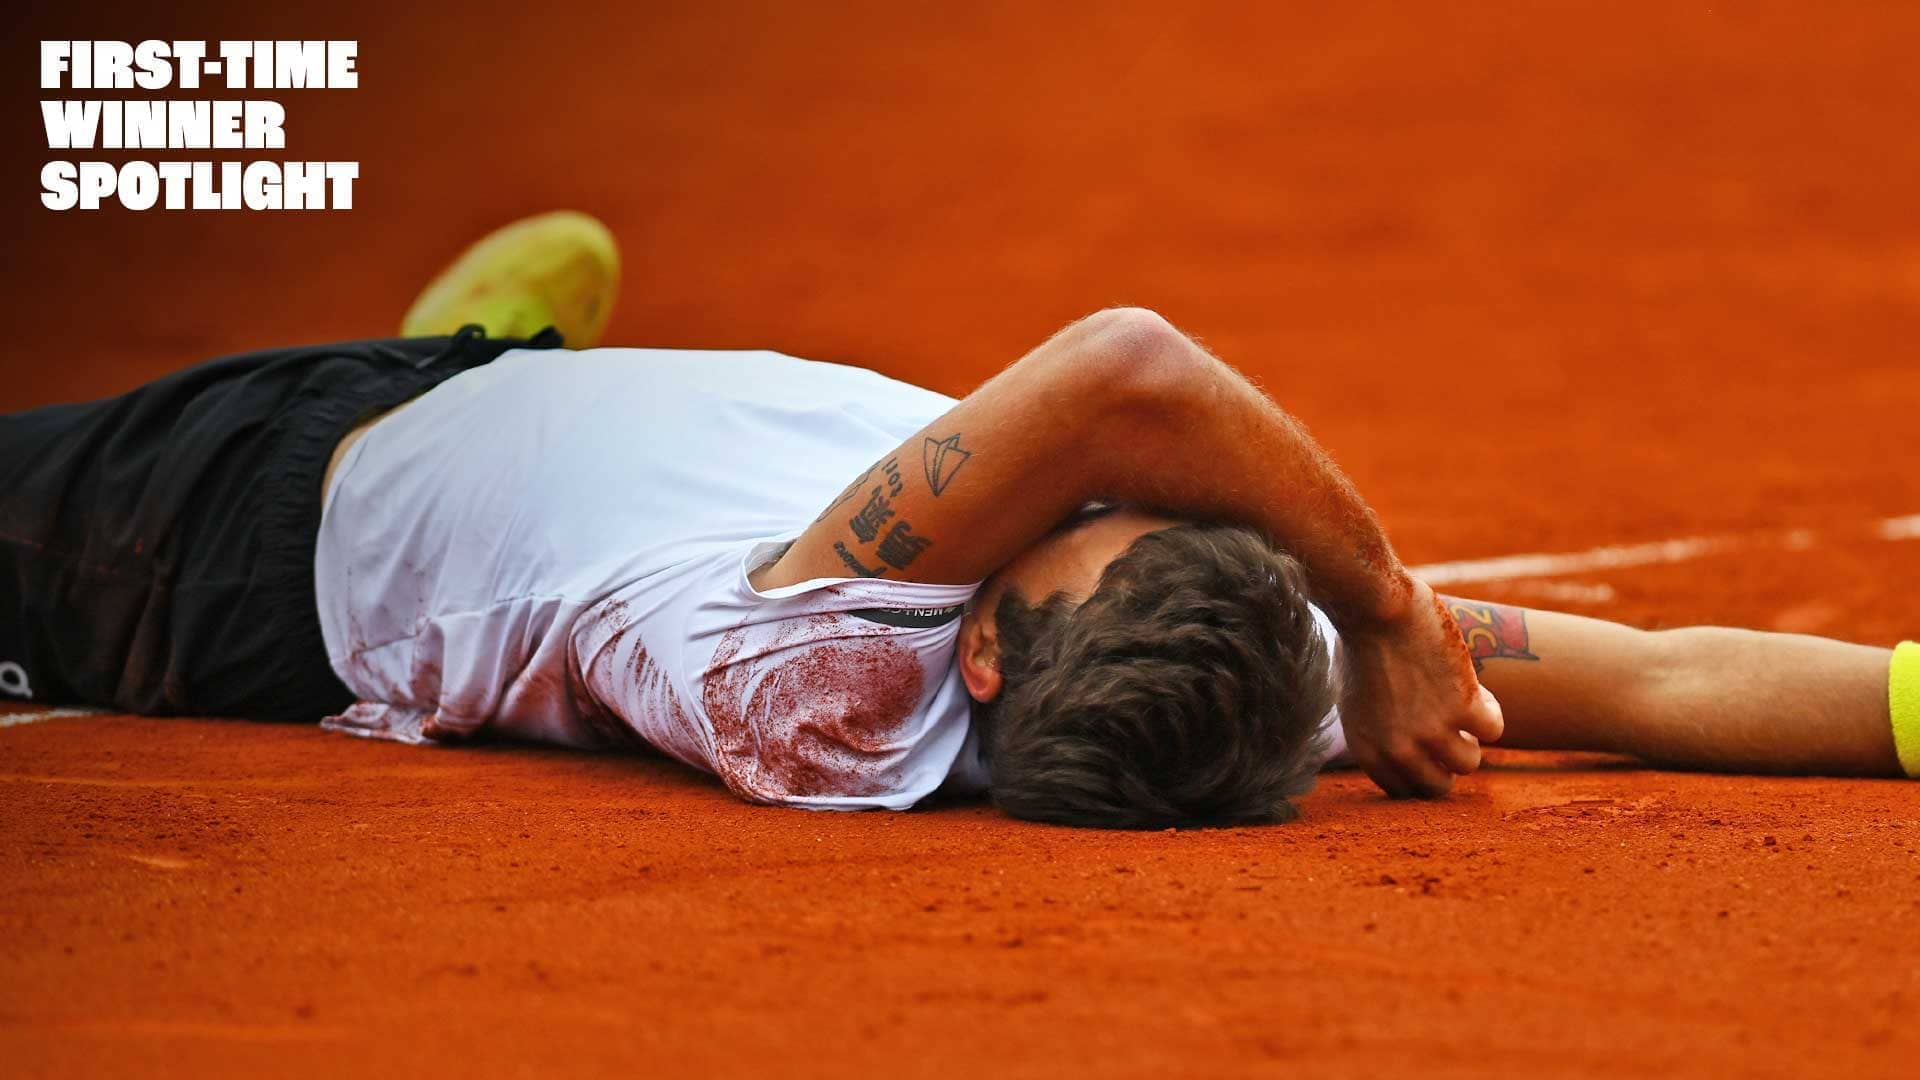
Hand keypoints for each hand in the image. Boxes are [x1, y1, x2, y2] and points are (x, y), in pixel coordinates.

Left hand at [1338, 579, 1504, 797]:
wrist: (1376, 607)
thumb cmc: (1362, 642)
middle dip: (1447, 761)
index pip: (1404, 792)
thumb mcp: (1355, 699)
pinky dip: (1490, 709)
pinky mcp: (1462, 707)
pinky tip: (1474, 687)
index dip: (1421, 769)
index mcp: (1368, 749)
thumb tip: (1407, 749)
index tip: (1428, 748)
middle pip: (1440, 787)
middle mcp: (1398, 749)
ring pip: (1470, 762)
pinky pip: (1494, 730)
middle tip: (1450, 730)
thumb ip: (1378, 732)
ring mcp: (1432, 731)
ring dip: (1471, 736)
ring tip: (1460, 705)